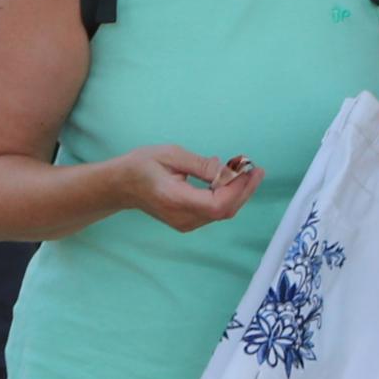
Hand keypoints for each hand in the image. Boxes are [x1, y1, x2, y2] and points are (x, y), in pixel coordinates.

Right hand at [107, 144, 260, 233]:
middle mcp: (183, 217)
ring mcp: (185, 223)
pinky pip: (214, 212)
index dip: (237, 189)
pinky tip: (233, 182)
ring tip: (249, 172)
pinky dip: (227, 197)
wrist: (121, 185)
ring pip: (222, 213)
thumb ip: (201, 165)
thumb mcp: (170, 155)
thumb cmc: (142, 165)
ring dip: (238, 194)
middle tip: (257, 170)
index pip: (216, 204)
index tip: (249, 169)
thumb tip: (228, 170)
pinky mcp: (188, 222)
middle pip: (224, 211)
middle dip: (244, 190)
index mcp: (176, 199)